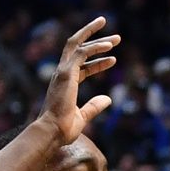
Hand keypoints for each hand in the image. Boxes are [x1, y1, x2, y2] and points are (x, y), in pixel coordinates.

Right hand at [40, 17, 120, 144]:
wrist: (52, 132)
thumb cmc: (63, 129)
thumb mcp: (82, 117)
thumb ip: (94, 106)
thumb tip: (108, 99)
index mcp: (64, 83)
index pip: (82, 67)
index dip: (98, 62)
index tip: (113, 60)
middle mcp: (62, 73)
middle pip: (77, 48)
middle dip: (96, 40)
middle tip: (116, 38)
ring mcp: (63, 71)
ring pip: (79, 45)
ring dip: (98, 39)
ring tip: (117, 38)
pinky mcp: (66, 72)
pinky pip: (82, 53)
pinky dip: (96, 47)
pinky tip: (109, 47)